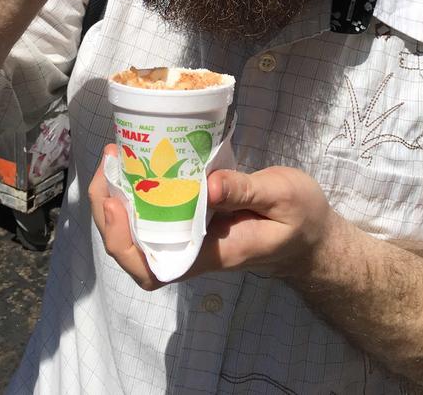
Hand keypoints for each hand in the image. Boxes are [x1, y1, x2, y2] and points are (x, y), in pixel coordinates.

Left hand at [89, 144, 336, 291]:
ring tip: (116, 155)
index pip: (153, 268)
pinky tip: (139, 161)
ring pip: (139, 231)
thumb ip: (245, 190)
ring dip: (118, 197)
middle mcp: (194, 250)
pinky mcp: (197, 220)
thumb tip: (206, 185)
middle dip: (108, 211)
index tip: (118, 202)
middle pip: (134, 250)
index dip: (124, 242)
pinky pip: (157, 213)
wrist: (313, 236)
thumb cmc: (301, 219)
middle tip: (109, 160)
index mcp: (212, 253)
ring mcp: (193, 236)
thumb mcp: (282, 197)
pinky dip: (140, 189)